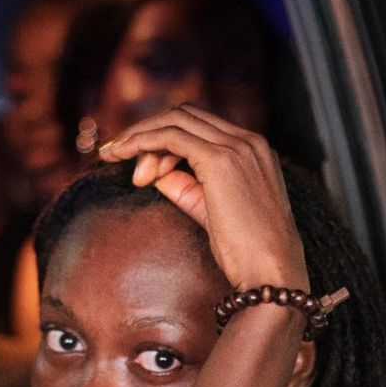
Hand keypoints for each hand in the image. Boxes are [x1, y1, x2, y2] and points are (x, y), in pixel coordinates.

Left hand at [99, 104, 308, 291]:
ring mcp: (236, 147)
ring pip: (175, 120)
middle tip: (115, 155)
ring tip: (115, 159)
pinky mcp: (220, 160)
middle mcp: (248, 140)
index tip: (140, 166)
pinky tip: (123, 156)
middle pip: (184, 115)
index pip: (199, 126)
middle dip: (146, 132)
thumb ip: (185, 187)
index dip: (163, 139)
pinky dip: (143, 141)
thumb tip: (155, 175)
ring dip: (140, 137)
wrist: (270, 271)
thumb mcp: (211, 211)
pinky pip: (171, 136)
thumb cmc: (246, 252)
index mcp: (252, 150)